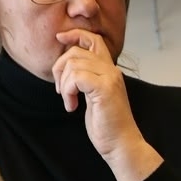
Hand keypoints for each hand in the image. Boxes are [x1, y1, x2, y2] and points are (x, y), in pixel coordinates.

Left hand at [52, 30, 161, 180]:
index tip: (59, 38)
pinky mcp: (104, 89)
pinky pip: (76, 77)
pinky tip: (71, 106)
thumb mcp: (93, 97)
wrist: (122, 146)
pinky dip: (68, 91)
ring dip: (64, 84)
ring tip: (68, 101)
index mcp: (109, 70)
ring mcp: (110, 78)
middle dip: (60, 68)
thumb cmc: (107, 126)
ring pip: (73, 64)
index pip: (93, 39)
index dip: (74, 35)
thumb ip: (85, 80)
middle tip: (61, 91)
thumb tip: (65, 68)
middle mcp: (111, 70)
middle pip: (77, 51)